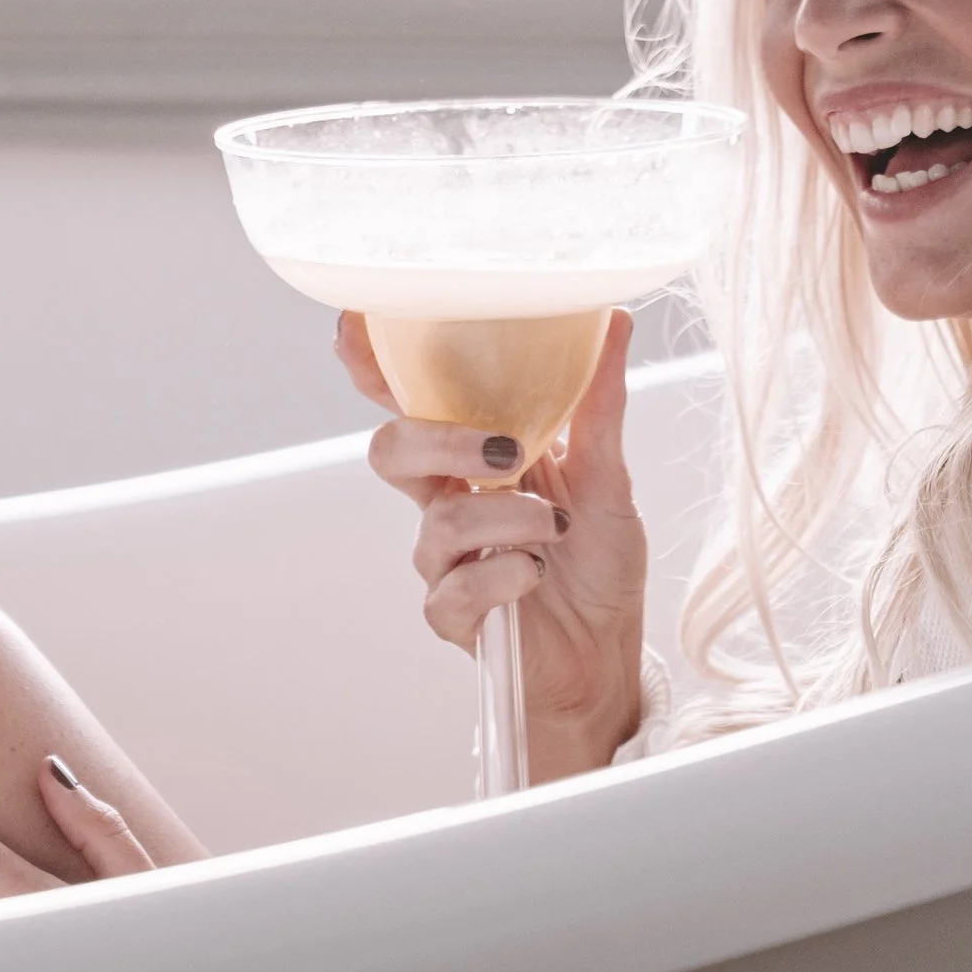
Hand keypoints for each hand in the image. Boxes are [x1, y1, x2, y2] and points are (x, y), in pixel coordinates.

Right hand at [337, 306, 648, 783]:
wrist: (608, 651)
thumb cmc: (598, 558)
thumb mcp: (608, 474)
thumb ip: (599, 404)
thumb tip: (615, 321)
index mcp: (473, 452)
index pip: (411, 400)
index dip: (373, 365)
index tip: (356, 325)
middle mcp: (447, 498)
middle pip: (392, 450)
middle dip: (441, 439)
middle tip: (507, 451)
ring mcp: (444, 561)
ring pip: (437, 523)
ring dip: (506, 519)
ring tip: (555, 526)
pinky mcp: (453, 616)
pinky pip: (455, 590)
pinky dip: (504, 574)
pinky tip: (535, 574)